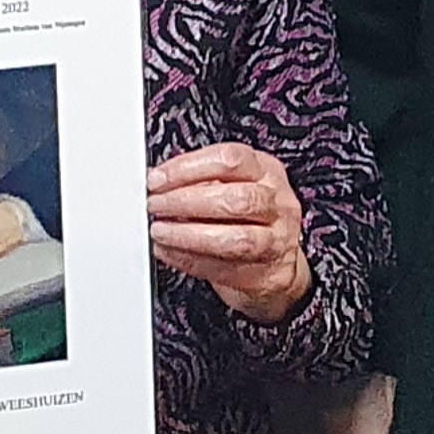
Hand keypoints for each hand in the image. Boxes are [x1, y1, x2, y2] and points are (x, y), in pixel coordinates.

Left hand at [149, 142, 309, 322]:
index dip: (186, 168)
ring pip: (234, 238)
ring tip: (160, 231)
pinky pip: (224, 268)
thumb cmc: (248, 220)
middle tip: (156, 205)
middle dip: (185, 202)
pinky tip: (168, 252)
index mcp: (266, 171)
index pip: (229, 160)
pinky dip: (189, 260)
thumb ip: (200, 182)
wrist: (275, 266)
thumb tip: (159, 182)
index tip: (157, 179)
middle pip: (233, 198)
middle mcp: (277, 203)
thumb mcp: (232, 187)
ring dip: (188, 235)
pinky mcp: (268, 273)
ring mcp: (277, 239)